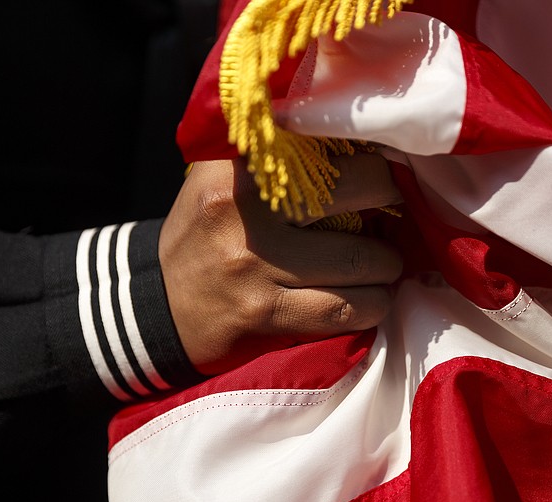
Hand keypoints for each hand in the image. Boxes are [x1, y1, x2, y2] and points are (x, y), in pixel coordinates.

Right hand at [158, 154, 402, 374]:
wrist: (157, 304)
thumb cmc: (210, 232)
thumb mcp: (226, 177)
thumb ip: (282, 154)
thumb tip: (361, 141)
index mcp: (240, 161)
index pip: (330, 140)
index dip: (371, 157)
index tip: (381, 174)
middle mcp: (245, 205)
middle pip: (361, 188)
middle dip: (392, 205)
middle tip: (393, 217)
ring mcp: (254, 262)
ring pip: (361, 260)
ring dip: (387, 267)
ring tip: (384, 266)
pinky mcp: (263, 311)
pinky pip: (344, 309)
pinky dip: (371, 306)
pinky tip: (369, 299)